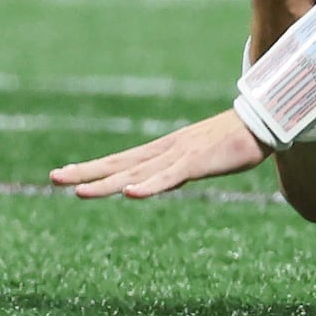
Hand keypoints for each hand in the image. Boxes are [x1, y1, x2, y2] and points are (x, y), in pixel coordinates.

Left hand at [52, 108, 266, 199]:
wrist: (262, 122)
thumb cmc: (229, 141)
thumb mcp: (192, 158)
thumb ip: (170, 171)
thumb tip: (150, 183)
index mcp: (160, 151)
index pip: (117, 161)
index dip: (88, 169)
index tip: (60, 176)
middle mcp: (163, 151)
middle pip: (118, 164)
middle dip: (85, 173)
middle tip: (53, 178)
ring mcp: (179, 155)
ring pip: (136, 173)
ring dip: (108, 183)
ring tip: (80, 191)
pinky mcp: (198, 161)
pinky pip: (170, 177)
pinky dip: (149, 185)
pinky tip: (130, 192)